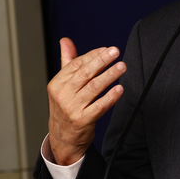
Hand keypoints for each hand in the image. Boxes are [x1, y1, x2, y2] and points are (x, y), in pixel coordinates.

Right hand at [46, 38, 125, 164]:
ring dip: (109, 75)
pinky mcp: (82, 120)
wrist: (63, 138)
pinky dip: (110, 97)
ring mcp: (72, 108)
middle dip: (102, 61)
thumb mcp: (62, 84)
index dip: (93, 55)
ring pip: (93, 88)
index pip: (77, 64)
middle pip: (85, 74)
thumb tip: (65, 40)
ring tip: (122, 66)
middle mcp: (63, 95)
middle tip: (115, 51)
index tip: (107, 49)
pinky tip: (119, 89)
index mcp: (57, 83)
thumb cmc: (65, 107)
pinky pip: (99, 107)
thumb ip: (67, 61)